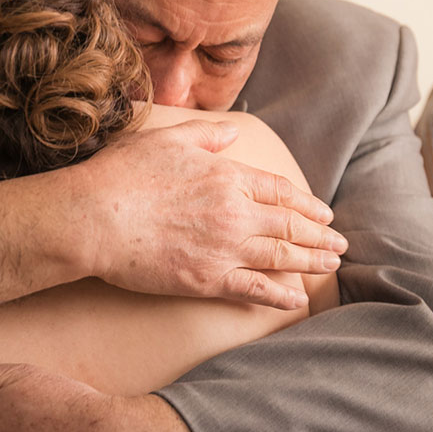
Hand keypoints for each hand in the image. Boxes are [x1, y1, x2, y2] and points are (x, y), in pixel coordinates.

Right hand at [0, 119, 344, 309]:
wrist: (92, 218)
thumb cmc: (122, 175)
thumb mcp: (169, 140)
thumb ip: (207, 136)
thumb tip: (233, 133)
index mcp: (228, 177)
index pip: (280, 191)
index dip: (306, 204)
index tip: (323, 213)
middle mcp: (235, 213)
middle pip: (290, 225)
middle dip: (320, 235)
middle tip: (340, 244)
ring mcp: (224, 248)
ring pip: (281, 256)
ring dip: (311, 261)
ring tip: (331, 266)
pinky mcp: (207, 280)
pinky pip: (254, 289)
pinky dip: (279, 295)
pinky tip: (297, 299)